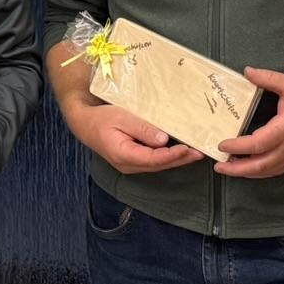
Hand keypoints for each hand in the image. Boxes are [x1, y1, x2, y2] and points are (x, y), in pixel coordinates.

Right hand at [62, 94, 203, 174]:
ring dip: (176, 160)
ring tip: (194, 154)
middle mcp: (128, 165)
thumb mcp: (121, 117)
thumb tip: (163, 140)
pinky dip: (167, 157)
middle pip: (158, 165)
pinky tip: (179, 152)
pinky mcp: (133, 161)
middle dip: (180, 160)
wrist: (85, 124)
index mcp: (123, 155)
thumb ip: (142, 129)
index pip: (153, 159)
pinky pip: (153, 161)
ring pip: (157, 165)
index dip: (172, 155)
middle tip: (199, 153)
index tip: (187, 148)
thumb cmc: (102, 118)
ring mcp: (130, 165)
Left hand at [214, 66, 283, 178]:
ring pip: (268, 171)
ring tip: (229, 169)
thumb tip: (247, 71)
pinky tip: (250, 169)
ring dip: (247, 173)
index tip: (222, 145)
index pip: (258, 143)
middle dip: (237, 169)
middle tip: (218, 166)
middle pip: (260, 165)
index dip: (238, 147)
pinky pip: (276, 170)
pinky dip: (260, 172)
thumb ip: (267, 78)